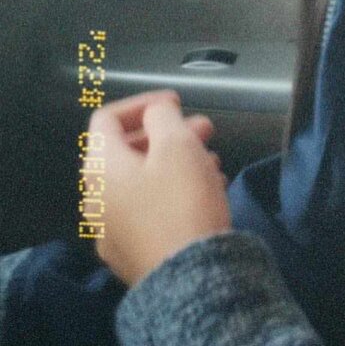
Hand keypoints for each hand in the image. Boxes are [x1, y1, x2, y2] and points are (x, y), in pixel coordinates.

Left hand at [87, 89, 231, 286]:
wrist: (189, 277)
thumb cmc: (180, 200)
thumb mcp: (177, 144)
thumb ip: (162, 116)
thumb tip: (154, 114)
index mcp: (101, 167)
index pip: (106, 118)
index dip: (142, 102)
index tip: (176, 103)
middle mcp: (97, 197)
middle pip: (126, 150)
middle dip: (167, 133)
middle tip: (203, 129)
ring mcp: (111, 228)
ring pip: (142, 179)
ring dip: (175, 161)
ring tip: (211, 160)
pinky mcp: (131, 250)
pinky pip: (148, 207)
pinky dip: (172, 189)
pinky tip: (204, 191)